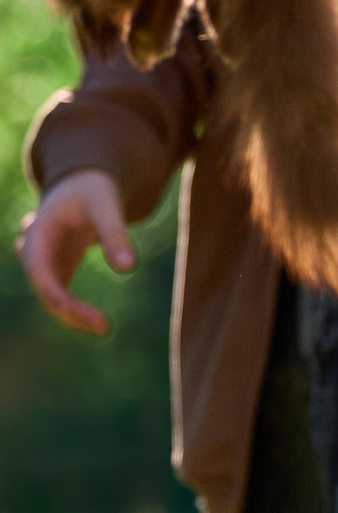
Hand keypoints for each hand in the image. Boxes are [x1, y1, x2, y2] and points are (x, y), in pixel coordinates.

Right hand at [15, 170, 133, 337]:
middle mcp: (34, 247)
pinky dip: (75, 308)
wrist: (82, 183)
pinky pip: (59, 292)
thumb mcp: (107, 206)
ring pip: (49, 293)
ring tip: (102, 328)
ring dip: (71, 314)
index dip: (60, 298)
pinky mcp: (56, 266)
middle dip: (69, 311)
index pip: (40, 271)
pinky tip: (97, 322)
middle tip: (104, 329)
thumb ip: (116, 234)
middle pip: (43, 287)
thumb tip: (128, 268)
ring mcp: (43, 259)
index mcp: (39, 231)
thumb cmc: (93, 191)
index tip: (90, 316)